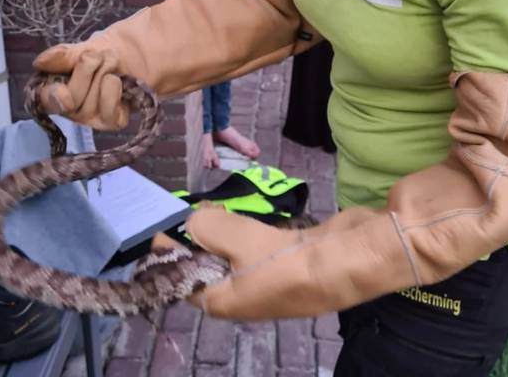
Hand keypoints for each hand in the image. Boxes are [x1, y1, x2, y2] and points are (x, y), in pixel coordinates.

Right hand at [32, 29, 134, 129]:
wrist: (137, 54)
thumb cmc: (104, 54)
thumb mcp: (82, 49)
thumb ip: (63, 57)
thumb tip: (39, 63)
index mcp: (54, 90)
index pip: (44, 100)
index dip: (52, 96)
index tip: (61, 89)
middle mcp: (69, 109)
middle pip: (71, 97)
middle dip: (88, 68)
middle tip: (99, 56)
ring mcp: (90, 118)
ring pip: (91, 101)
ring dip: (106, 73)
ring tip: (112, 65)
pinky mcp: (112, 122)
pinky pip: (109, 109)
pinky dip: (115, 88)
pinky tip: (120, 82)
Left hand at [183, 205, 378, 318]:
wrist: (345, 265)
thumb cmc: (281, 261)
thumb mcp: (233, 238)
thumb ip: (204, 226)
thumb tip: (192, 221)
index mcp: (220, 302)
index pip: (182, 280)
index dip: (171, 253)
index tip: (163, 224)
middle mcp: (240, 297)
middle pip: (208, 265)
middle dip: (199, 238)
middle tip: (189, 208)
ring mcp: (265, 280)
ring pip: (234, 254)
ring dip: (226, 231)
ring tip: (213, 205)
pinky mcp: (286, 260)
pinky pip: (258, 245)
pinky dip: (249, 229)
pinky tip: (245, 209)